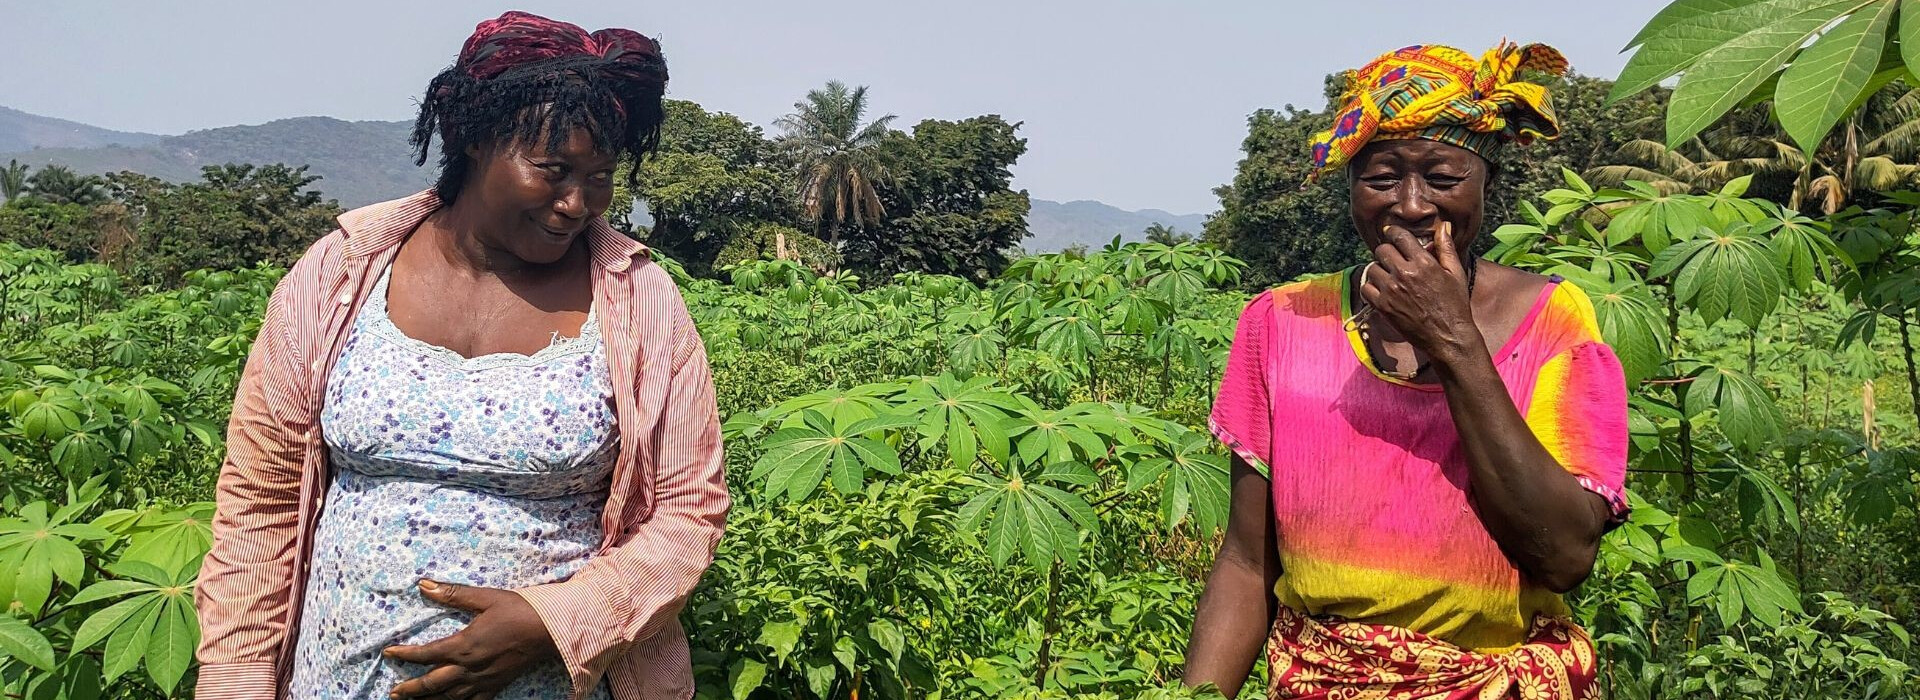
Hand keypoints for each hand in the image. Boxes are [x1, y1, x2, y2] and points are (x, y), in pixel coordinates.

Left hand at [385, 580, 559, 698]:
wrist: (549, 630)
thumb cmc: (518, 610)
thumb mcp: (485, 598)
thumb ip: (452, 593)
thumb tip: (423, 585)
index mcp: (464, 645)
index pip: (426, 654)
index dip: (404, 654)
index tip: (388, 652)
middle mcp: (469, 667)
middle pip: (432, 683)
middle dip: (410, 689)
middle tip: (394, 692)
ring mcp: (482, 681)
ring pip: (449, 698)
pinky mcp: (495, 687)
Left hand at [1359, 221, 1483, 362]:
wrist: (1448, 337)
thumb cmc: (1455, 305)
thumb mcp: (1456, 273)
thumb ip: (1446, 248)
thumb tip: (1443, 226)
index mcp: (1424, 263)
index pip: (1399, 236)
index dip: (1394, 233)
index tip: (1392, 235)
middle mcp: (1405, 274)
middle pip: (1382, 250)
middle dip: (1387, 252)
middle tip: (1393, 260)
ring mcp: (1392, 290)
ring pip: (1372, 268)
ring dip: (1379, 270)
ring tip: (1389, 277)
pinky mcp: (1383, 307)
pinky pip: (1366, 288)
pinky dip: (1371, 288)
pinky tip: (1382, 291)